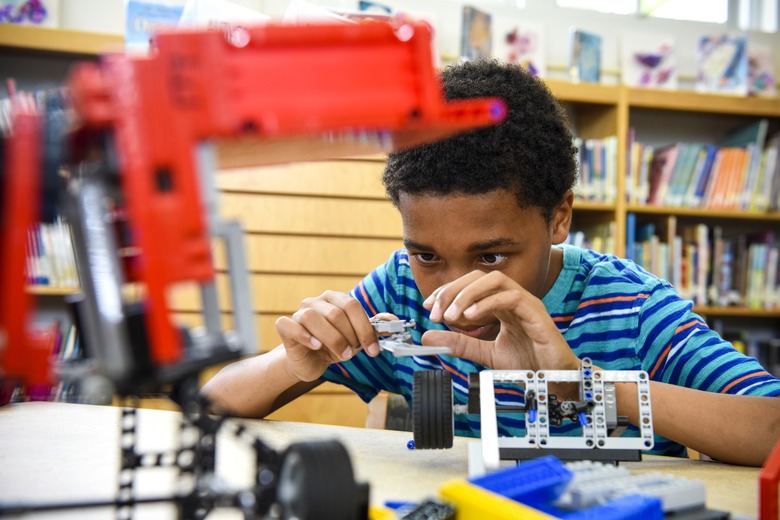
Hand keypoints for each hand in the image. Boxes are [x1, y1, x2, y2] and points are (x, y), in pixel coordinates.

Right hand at [275, 290, 394, 381]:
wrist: (310, 362)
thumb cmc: (334, 347)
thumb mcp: (358, 339)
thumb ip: (375, 328)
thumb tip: (394, 320)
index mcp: (335, 299)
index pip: (353, 306)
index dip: (365, 329)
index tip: (373, 350)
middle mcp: (316, 301)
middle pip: (336, 314)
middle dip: (349, 337)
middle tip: (352, 353)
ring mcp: (299, 312)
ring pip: (313, 318)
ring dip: (331, 340)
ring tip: (340, 354)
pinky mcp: (286, 326)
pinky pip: (291, 326)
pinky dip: (305, 336)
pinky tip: (316, 347)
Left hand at [421, 270, 579, 371]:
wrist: (554, 380)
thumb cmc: (528, 363)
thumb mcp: (485, 353)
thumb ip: (459, 344)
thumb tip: (428, 337)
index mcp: (501, 303)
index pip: (470, 285)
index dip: (447, 292)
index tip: (429, 307)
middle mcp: (513, 298)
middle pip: (479, 276)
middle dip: (453, 291)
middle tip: (436, 312)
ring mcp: (526, 302)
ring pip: (495, 280)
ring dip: (468, 294)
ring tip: (452, 316)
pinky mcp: (536, 312)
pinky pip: (511, 296)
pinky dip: (487, 303)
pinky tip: (471, 316)